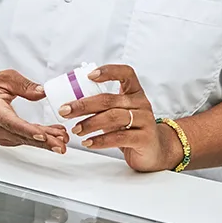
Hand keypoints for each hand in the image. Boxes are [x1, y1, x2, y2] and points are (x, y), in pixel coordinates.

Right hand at [0, 69, 67, 152]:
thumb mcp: (5, 78)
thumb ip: (24, 85)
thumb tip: (42, 92)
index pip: (12, 123)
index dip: (28, 130)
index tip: (42, 135)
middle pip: (22, 136)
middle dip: (44, 142)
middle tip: (61, 145)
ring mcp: (2, 135)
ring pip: (27, 140)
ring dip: (46, 141)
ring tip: (63, 138)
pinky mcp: (9, 138)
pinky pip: (27, 139)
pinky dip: (42, 139)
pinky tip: (56, 135)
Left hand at [57, 65, 183, 172]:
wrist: (156, 151)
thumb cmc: (132, 128)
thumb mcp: (120, 112)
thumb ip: (104, 105)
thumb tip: (72, 103)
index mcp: (135, 92)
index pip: (126, 73)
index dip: (108, 71)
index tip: (89, 76)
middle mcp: (141, 103)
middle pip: (109, 99)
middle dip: (84, 105)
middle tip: (65, 110)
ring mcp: (145, 120)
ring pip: (113, 117)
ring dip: (90, 123)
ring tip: (76, 129)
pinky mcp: (144, 139)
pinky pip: (119, 138)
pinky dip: (100, 140)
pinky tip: (88, 142)